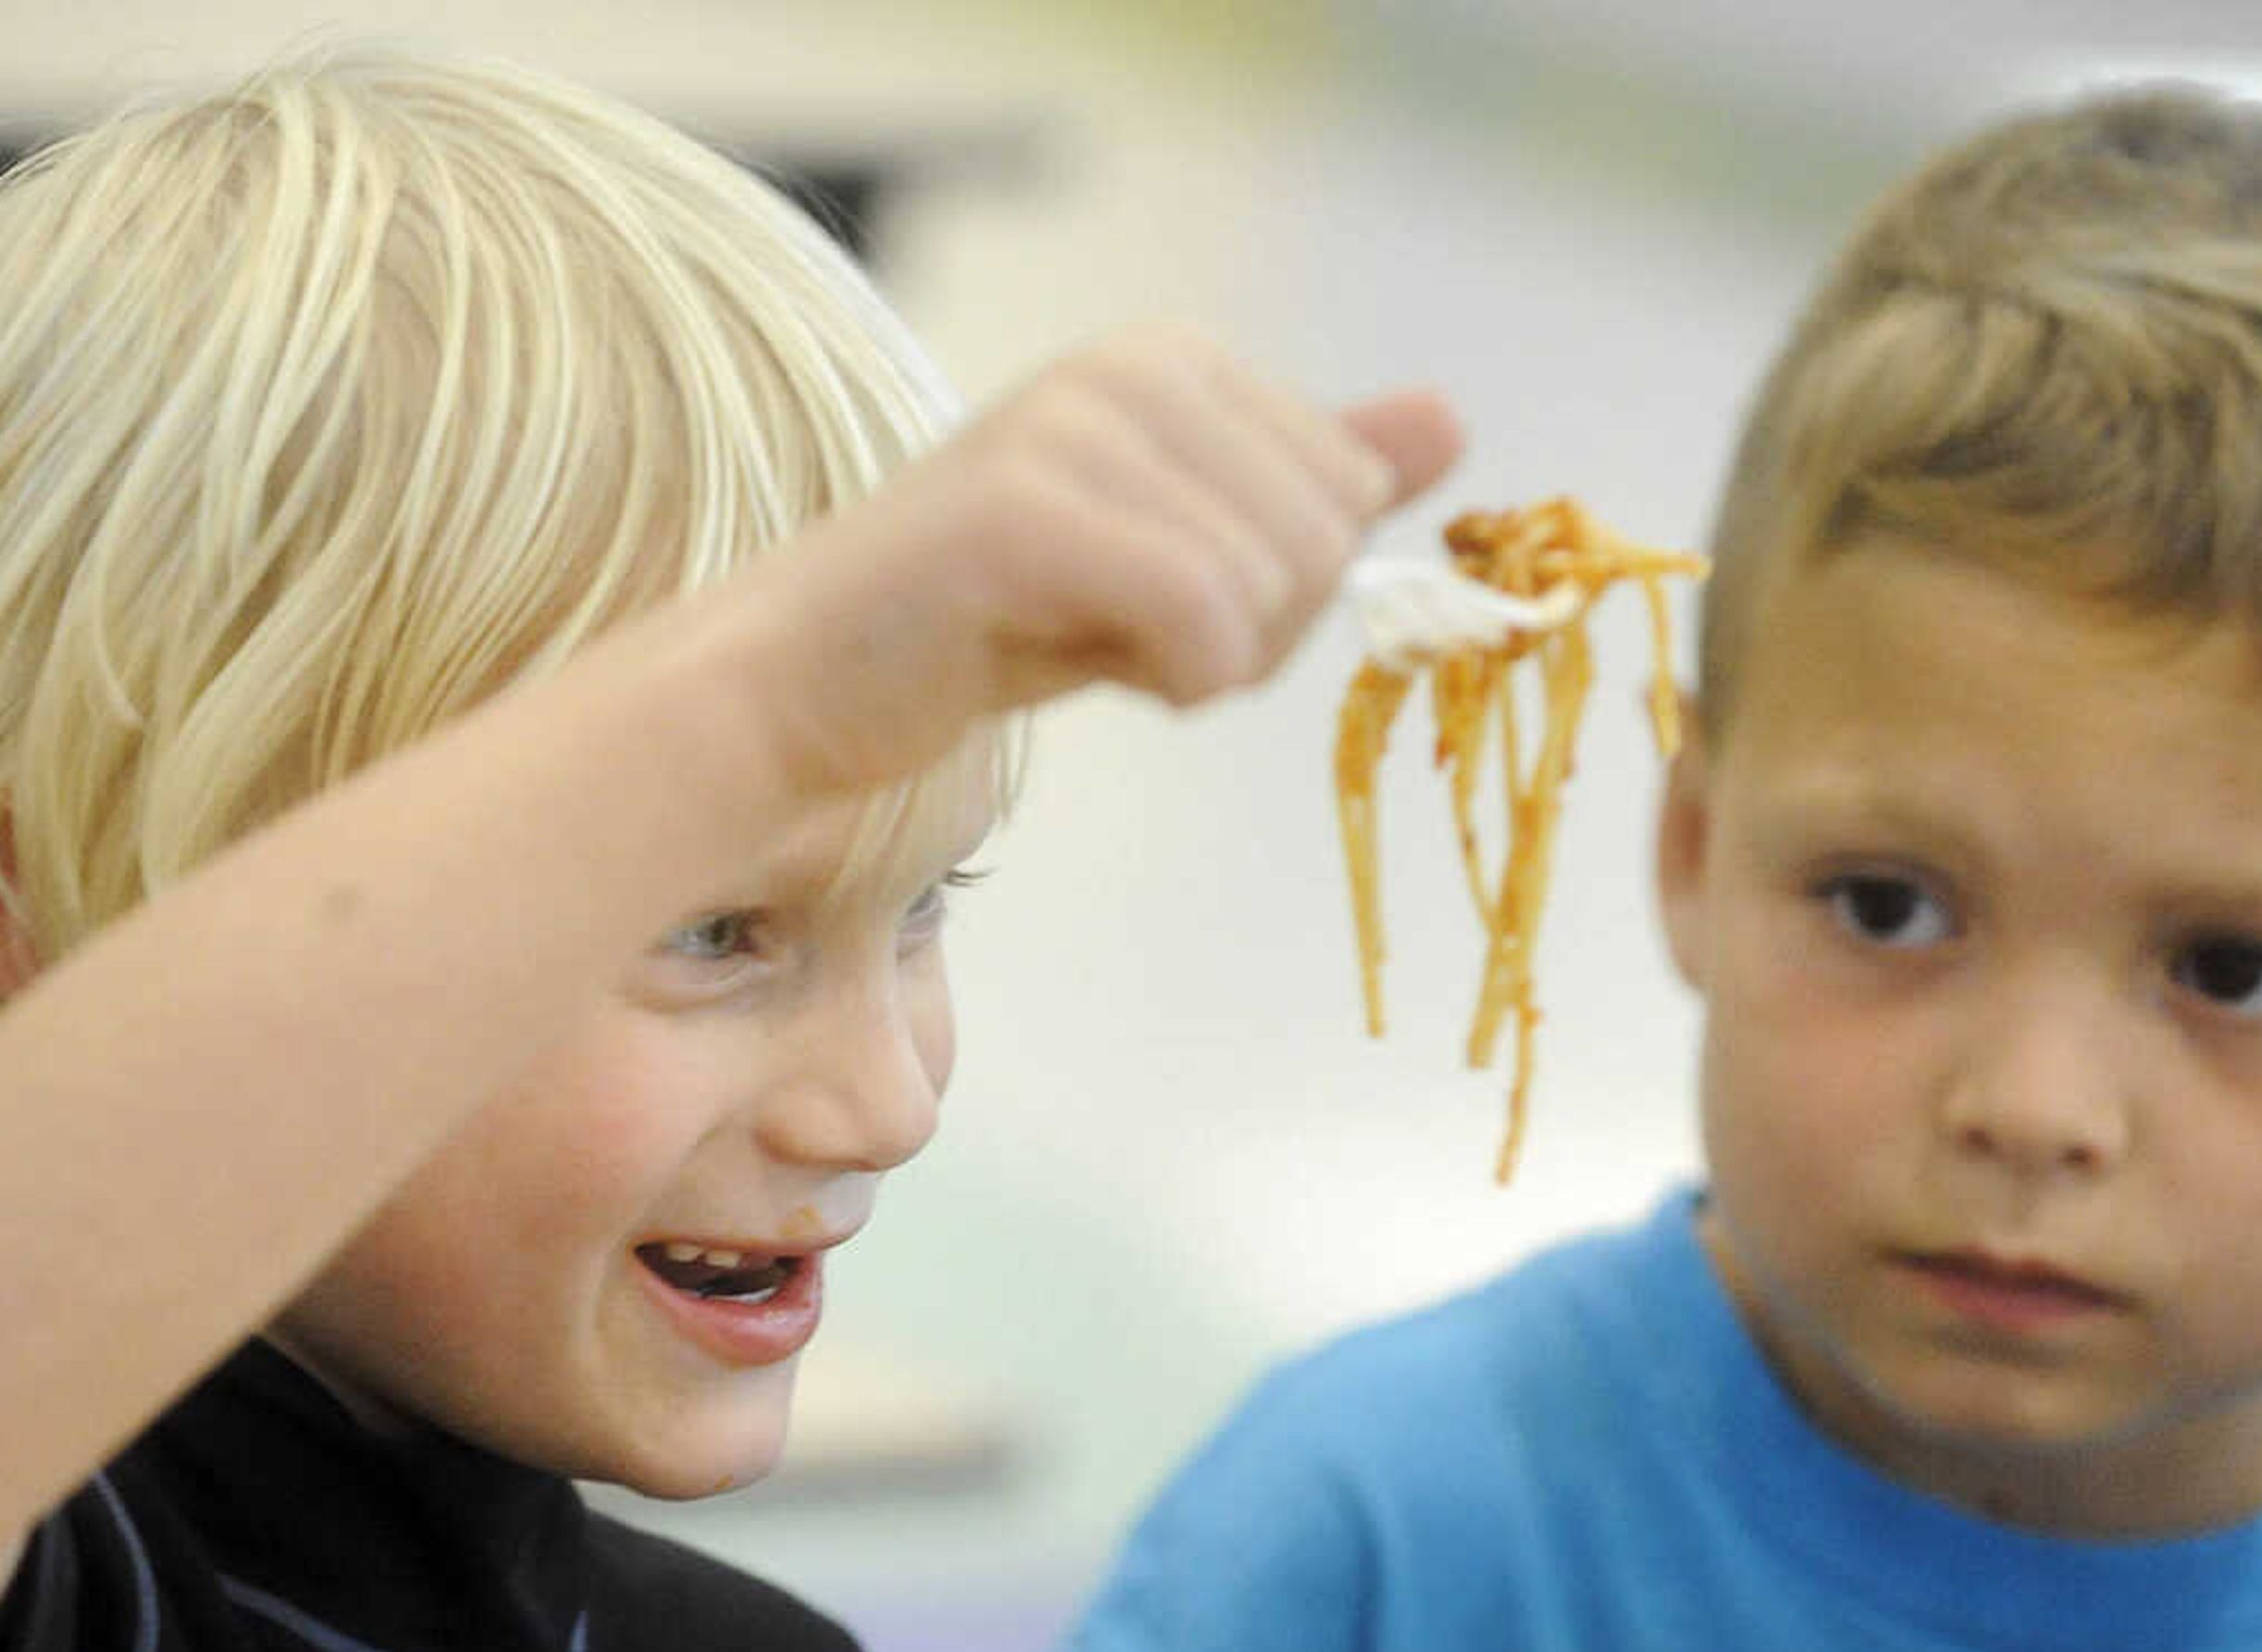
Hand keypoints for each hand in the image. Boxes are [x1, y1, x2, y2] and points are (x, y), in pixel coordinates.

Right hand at [728, 321, 1463, 801]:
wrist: (809, 680)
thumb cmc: (989, 622)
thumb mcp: (1174, 547)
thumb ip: (1308, 482)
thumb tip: (1452, 422)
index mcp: (1173, 360)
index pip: (1349, 498)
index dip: (1279, 597)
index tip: (1157, 603)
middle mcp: (1129, 367)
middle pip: (1325, 542)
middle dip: (1250, 635)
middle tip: (1118, 638)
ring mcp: (1072, 428)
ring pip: (1269, 588)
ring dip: (1197, 666)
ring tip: (1080, 642)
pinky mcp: (1025, 510)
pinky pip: (1203, 616)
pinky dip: (1169, 681)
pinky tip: (1078, 668)